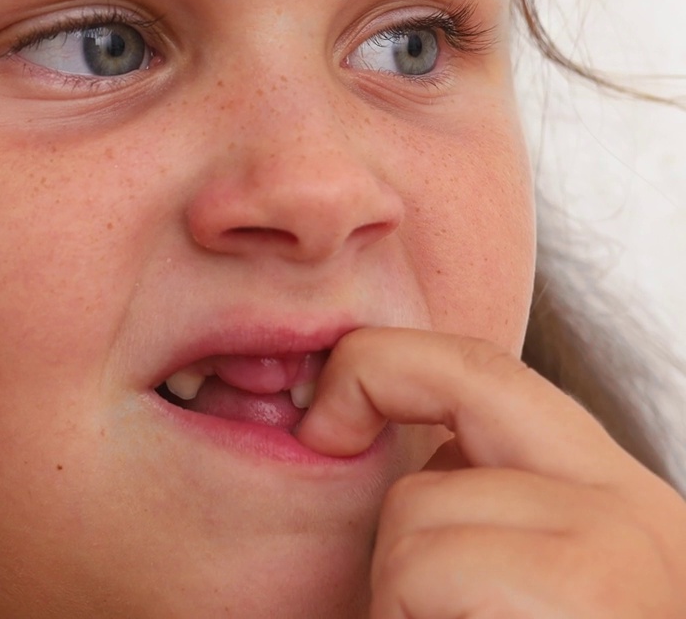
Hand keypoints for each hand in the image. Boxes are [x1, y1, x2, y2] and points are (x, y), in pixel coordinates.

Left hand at [296, 327, 685, 617]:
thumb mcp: (481, 573)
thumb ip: (458, 505)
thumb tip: (345, 434)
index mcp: (612, 503)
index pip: (491, 374)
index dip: (386, 362)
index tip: (319, 414)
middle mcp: (637, 511)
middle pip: (471, 376)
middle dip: (373, 386)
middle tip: (321, 437)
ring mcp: (621, 544)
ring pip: (419, 505)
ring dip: (394, 587)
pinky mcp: (585, 585)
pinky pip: (421, 567)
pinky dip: (401, 616)